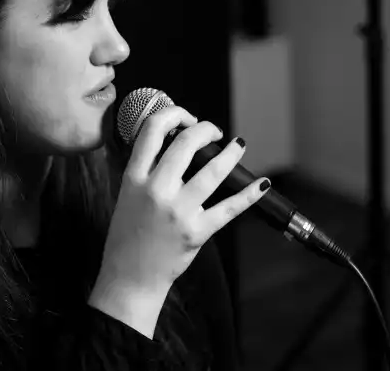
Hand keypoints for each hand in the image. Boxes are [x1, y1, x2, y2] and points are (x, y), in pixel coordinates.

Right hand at [98, 105, 270, 293]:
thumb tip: (175, 145)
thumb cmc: (128, 235)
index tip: (186, 117)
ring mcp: (178, 211)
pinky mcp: (197, 231)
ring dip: (231, 153)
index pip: (152, 130)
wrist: (129, 275)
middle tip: (213, 131)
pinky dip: (250, 193)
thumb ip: (146, 170)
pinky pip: (230, 207)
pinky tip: (262, 183)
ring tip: (238, 145)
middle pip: (186, 143)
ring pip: (212, 171)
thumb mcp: (127, 194)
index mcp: (134, 177)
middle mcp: (156, 190)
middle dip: (205, 129)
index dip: (173, 114)